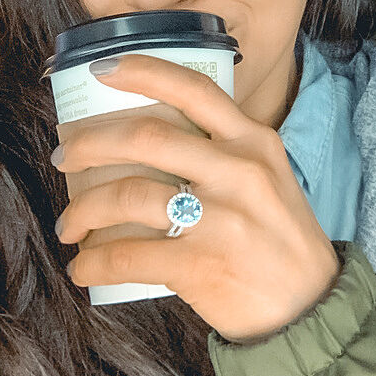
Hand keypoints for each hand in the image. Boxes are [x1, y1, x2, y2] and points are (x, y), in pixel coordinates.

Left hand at [53, 55, 339, 341]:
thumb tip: (156, 137)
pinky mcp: (201, 264)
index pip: (194, 90)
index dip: (143, 72)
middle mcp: (238, 170)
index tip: (101, 68)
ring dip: (84, 210)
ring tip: (69, 224)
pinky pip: (127, 255)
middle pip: (147, 137)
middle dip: (90, 143)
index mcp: (254, 141)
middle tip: (64, 156)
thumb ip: (226, 152)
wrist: (311, 307)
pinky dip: (94, 262)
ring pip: (128, 195)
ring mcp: (220, 217)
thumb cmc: (281, 238)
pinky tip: (83, 267)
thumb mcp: (269, 176)